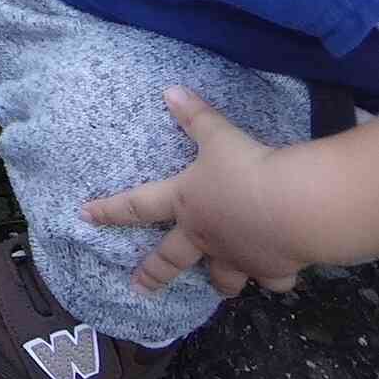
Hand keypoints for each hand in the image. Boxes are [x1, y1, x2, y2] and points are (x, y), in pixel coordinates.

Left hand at [82, 89, 303, 297]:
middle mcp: (205, 236)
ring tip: (221, 288)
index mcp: (184, 202)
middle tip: (140, 288)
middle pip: (171, 259)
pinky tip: (276, 278)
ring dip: (222, 283)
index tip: (85, 217)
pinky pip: (272, 281)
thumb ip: (196, 116)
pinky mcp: (273, 269)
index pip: (137, 206)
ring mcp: (238, 257)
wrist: (293, 207)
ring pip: (224, 278)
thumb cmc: (246, 168)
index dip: (109, 210)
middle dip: (154, 274)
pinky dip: (273, 281)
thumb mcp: (218, 136)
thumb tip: (171, 90)